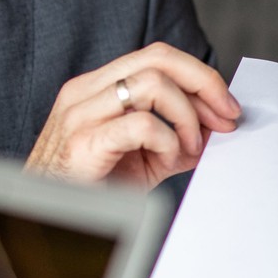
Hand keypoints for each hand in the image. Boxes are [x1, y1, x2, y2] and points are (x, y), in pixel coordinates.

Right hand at [26, 42, 239, 187]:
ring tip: (188, 149)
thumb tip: (217, 128)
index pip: (156, 56)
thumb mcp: (142, 157)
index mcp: (96, 87)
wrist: (50, 220)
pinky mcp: (82, 141)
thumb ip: (175, 137)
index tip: (227, 107)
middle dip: (204, 84)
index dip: (200, 76)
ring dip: (186, 118)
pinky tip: (166, 162)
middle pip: (158, 58)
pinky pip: (141, 124)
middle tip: (226, 118)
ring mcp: (80, 114)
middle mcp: (85, 92)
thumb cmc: (92, 188)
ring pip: (153, 84)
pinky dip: (167, 141)